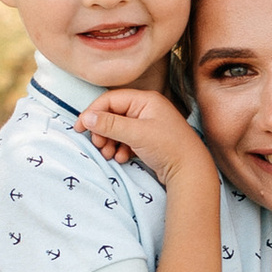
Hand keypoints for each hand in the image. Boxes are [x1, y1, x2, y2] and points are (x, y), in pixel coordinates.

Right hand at [79, 88, 204, 177]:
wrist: (191, 171)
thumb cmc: (168, 147)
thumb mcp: (136, 134)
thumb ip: (110, 124)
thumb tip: (86, 117)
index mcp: (146, 100)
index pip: (111, 100)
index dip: (93, 112)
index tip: (80, 128)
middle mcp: (147, 109)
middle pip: (113, 115)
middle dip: (102, 131)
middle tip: (99, 145)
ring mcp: (148, 125)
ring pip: (118, 130)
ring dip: (110, 142)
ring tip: (109, 155)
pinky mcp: (148, 140)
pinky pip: (126, 140)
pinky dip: (120, 149)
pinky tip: (123, 158)